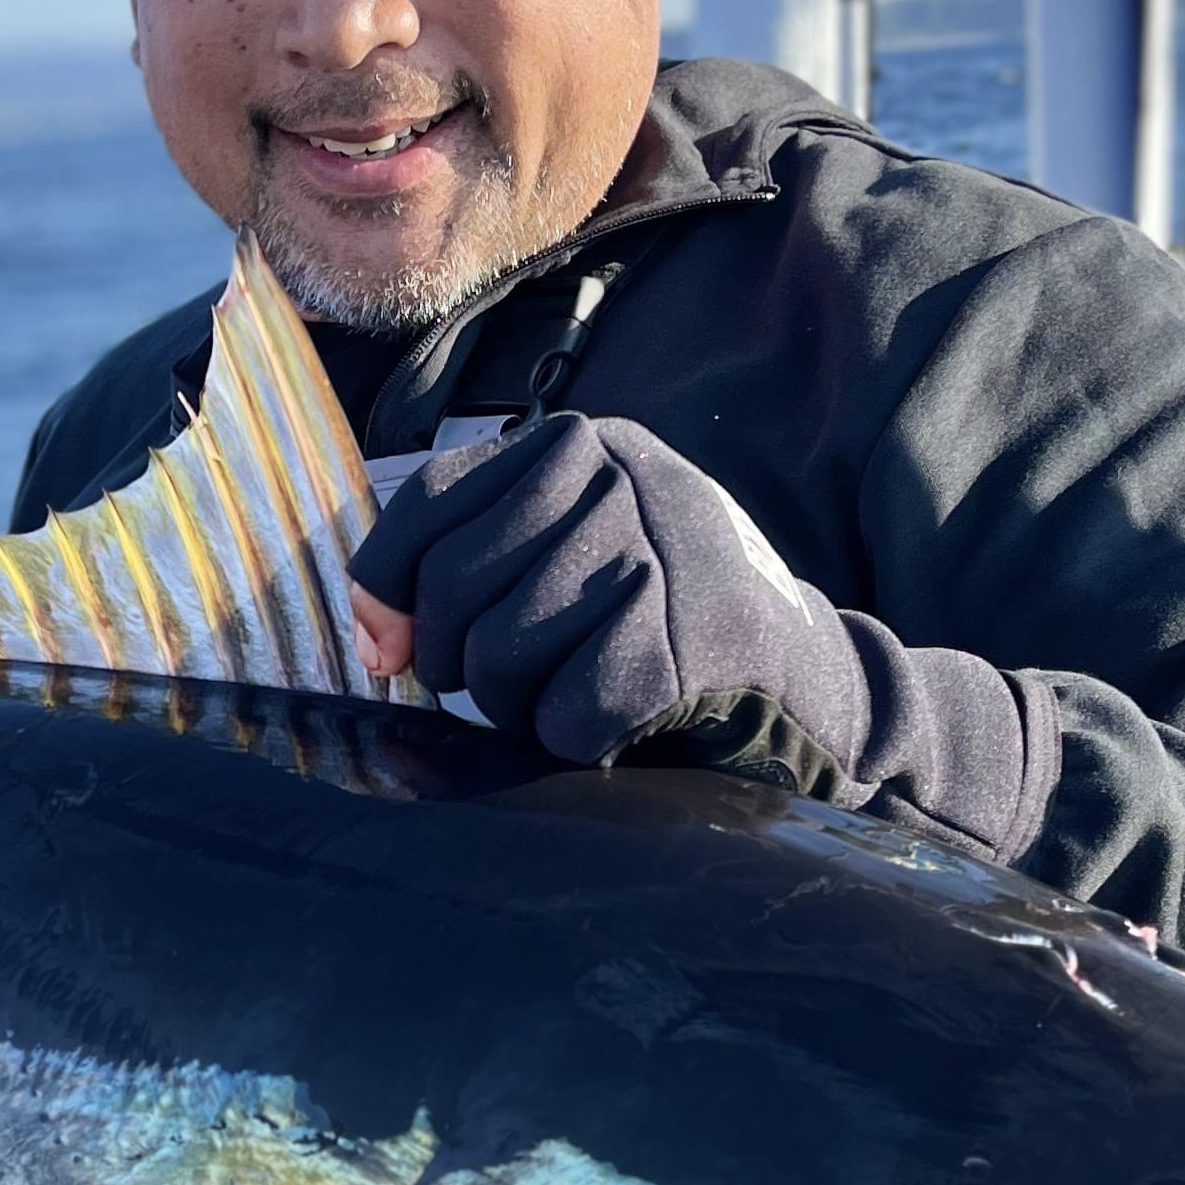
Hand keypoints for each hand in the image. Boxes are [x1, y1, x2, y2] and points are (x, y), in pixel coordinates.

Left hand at [347, 412, 875, 784]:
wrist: (809, 680)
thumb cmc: (658, 621)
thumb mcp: (572, 549)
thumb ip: (472, 562)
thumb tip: (376, 637)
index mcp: (580, 444)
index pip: (428, 504)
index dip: (383, 589)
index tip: (390, 649)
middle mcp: (621, 476)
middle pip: (454, 589)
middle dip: (461, 663)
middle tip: (512, 684)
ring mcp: (662, 550)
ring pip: (500, 656)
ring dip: (520, 707)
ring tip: (574, 693)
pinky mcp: (691, 639)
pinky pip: (566, 715)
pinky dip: (576, 741)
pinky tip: (620, 721)